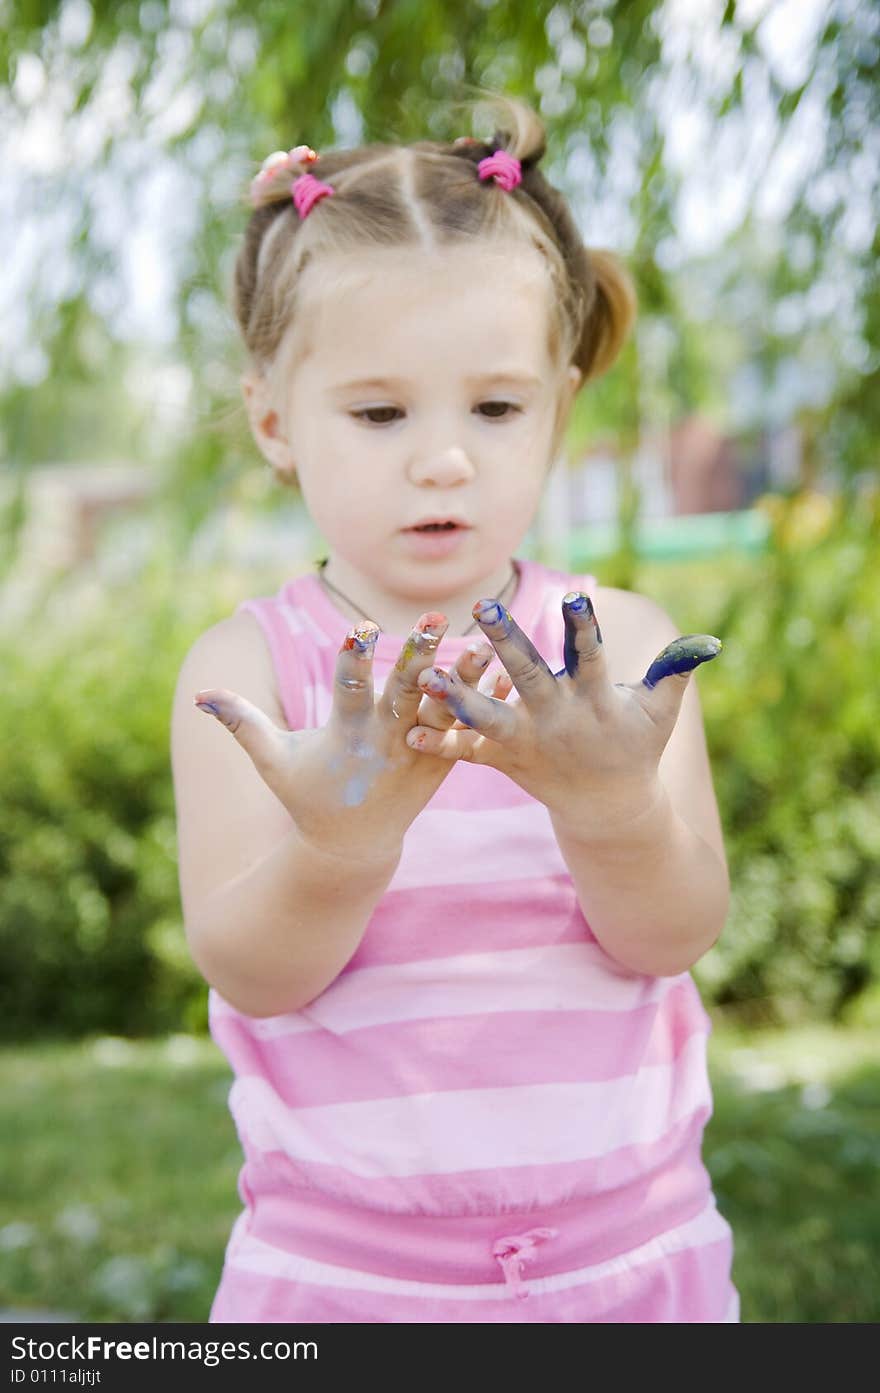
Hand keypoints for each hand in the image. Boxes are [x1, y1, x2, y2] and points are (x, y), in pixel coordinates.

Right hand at [193, 612, 508, 865]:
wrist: (353, 848)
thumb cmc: (306, 796)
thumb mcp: (271, 763)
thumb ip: (241, 723)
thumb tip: (198, 695)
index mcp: (344, 737)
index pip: (347, 691)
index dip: (353, 659)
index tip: (360, 627)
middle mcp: (384, 742)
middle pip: (403, 692)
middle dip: (418, 655)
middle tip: (434, 618)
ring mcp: (417, 753)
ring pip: (444, 707)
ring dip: (466, 675)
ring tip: (486, 641)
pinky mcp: (442, 761)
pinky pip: (468, 730)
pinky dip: (488, 704)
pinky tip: (509, 673)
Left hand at [406, 591, 720, 833]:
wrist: (610, 811)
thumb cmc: (637, 746)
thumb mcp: (661, 711)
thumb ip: (675, 671)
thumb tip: (709, 641)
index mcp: (597, 701)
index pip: (591, 659)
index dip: (584, 629)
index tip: (573, 598)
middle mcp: (559, 720)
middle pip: (530, 677)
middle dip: (505, 644)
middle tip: (481, 607)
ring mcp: (529, 743)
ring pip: (490, 718)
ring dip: (458, 697)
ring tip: (428, 674)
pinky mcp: (506, 760)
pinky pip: (469, 752)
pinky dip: (441, 743)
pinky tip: (409, 728)